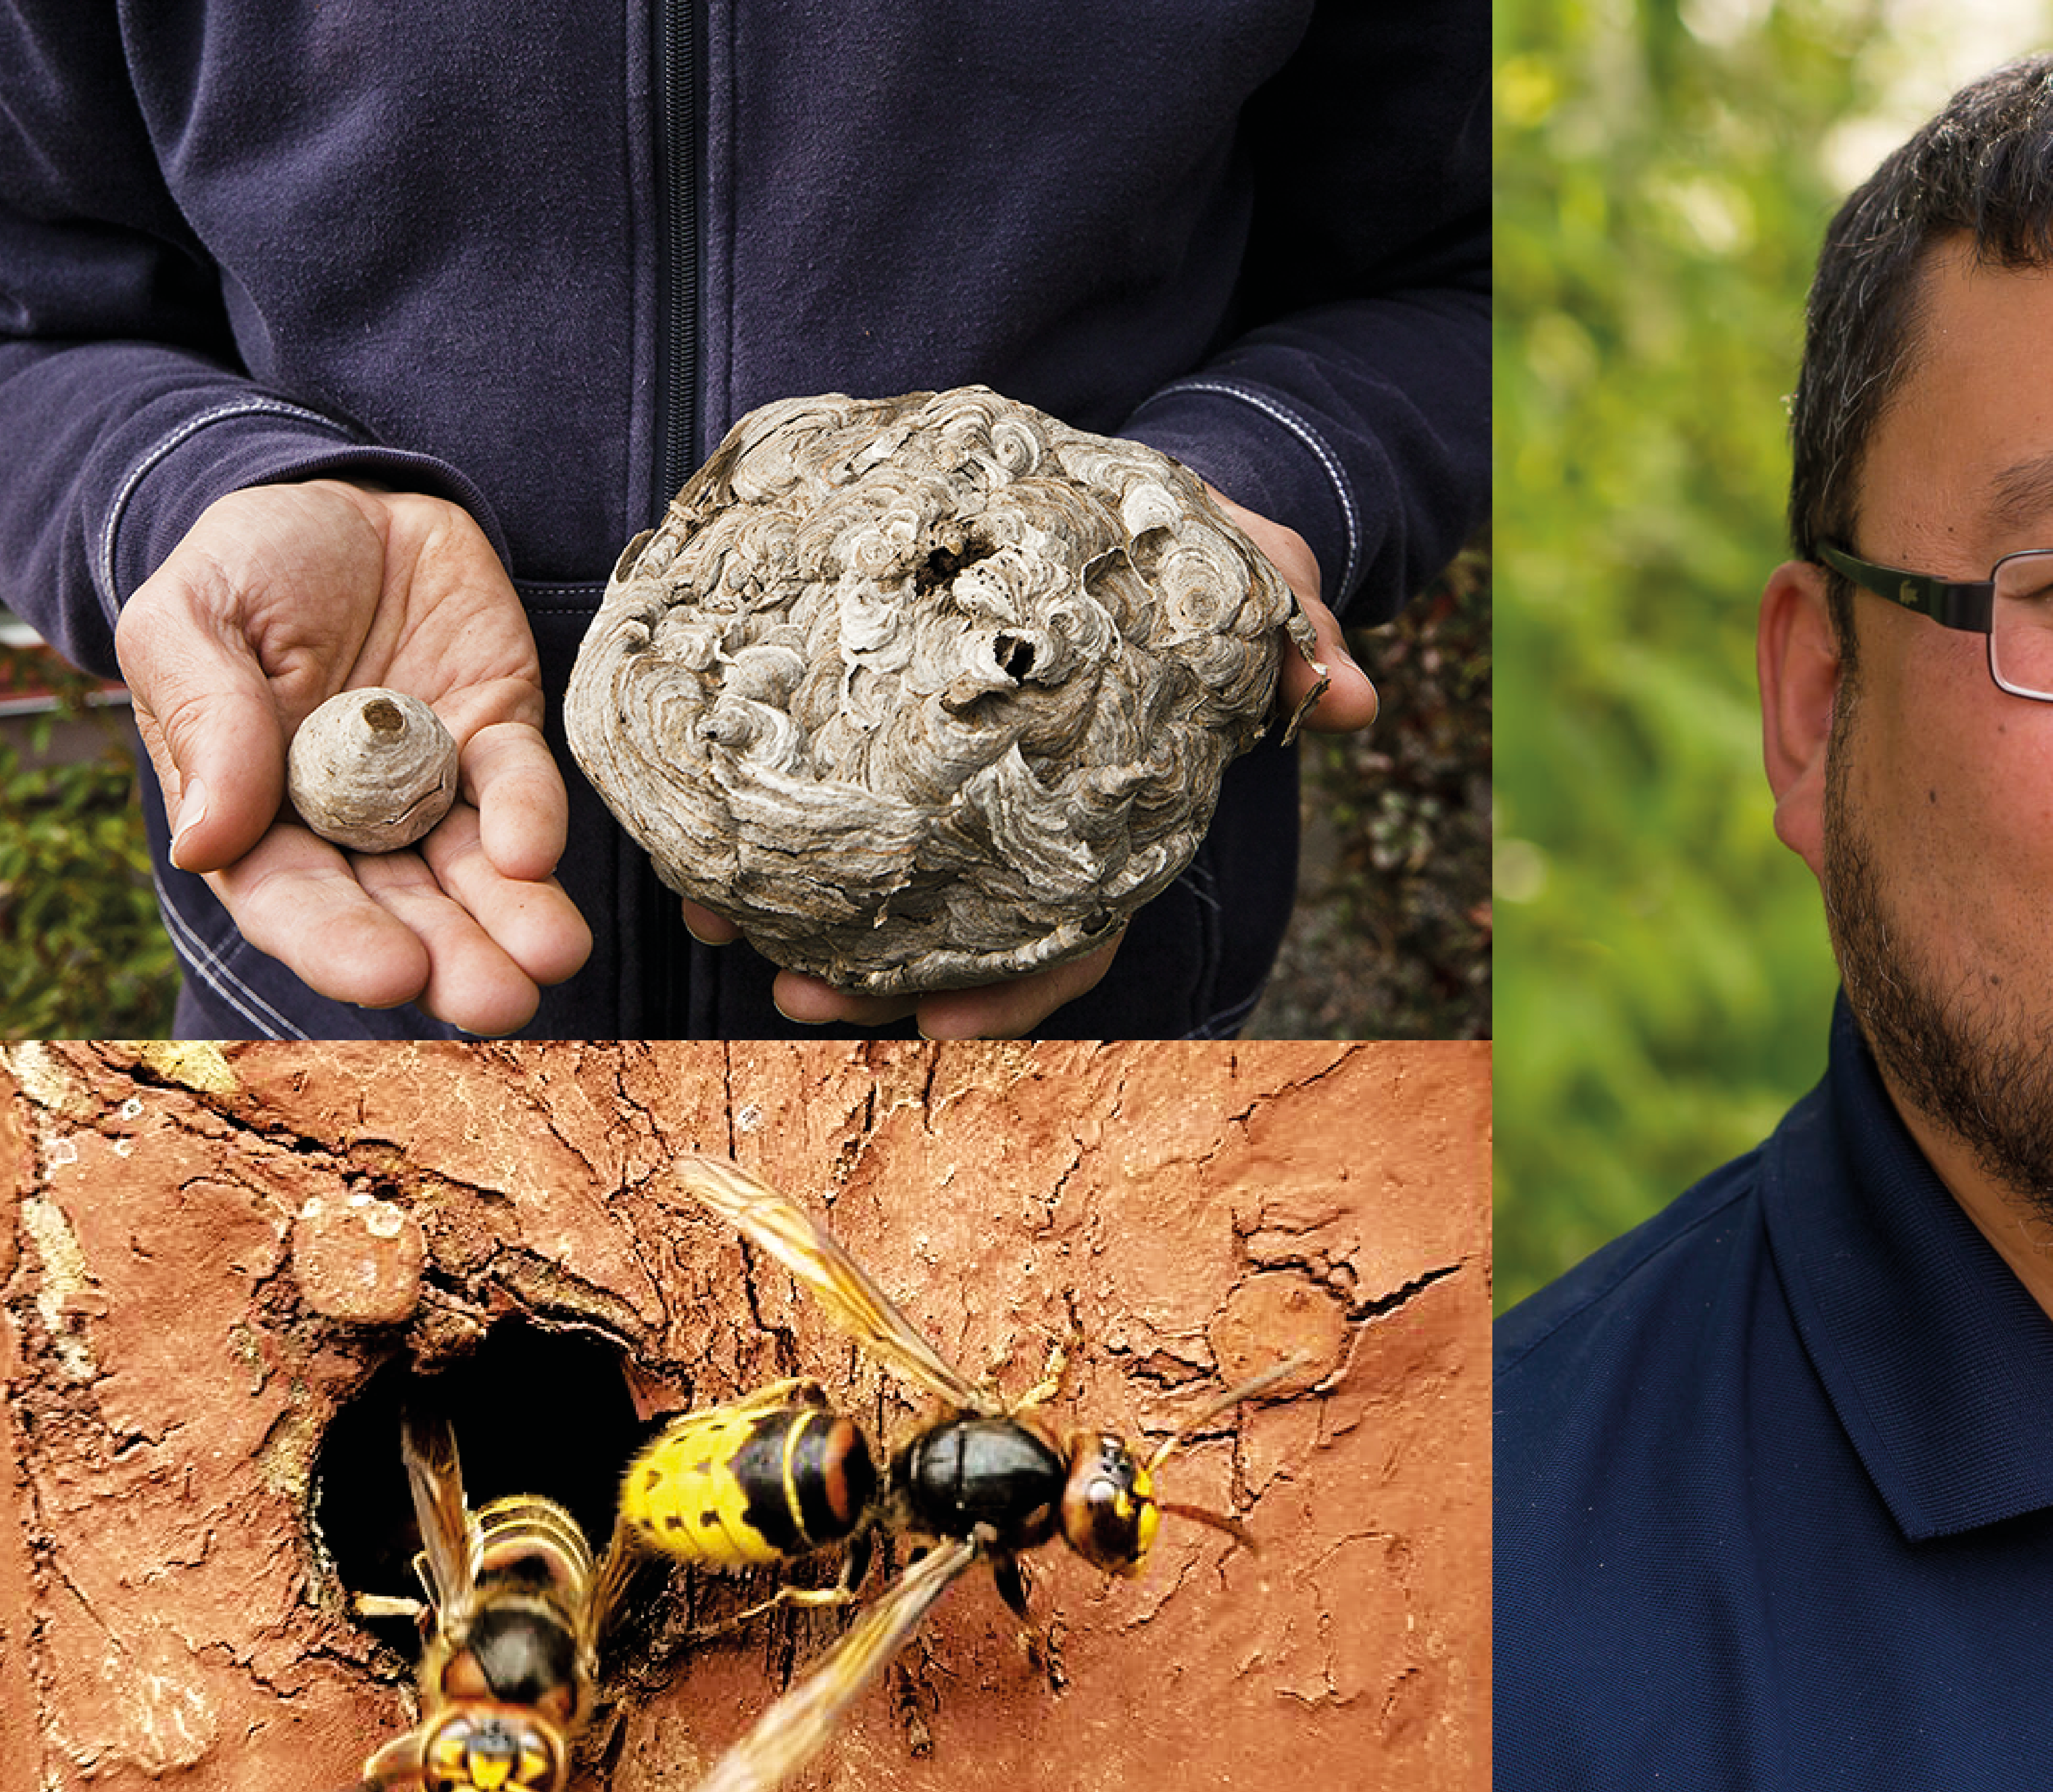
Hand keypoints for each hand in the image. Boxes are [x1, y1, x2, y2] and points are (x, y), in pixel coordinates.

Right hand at [115, 480, 590, 1031]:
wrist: (333, 497)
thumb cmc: (243, 568)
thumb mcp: (188, 620)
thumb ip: (201, 720)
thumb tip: (204, 842)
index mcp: (257, 815)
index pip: (295, 901)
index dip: (340, 944)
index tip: (388, 974)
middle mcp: (352, 821)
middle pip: (403, 910)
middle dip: (452, 959)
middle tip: (496, 1000)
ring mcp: (434, 784)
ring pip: (477, 872)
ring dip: (515, 918)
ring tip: (550, 960)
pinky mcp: (499, 733)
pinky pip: (520, 786)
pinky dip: (533, 819)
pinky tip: (536, 851)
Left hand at [694, 483, 1368, 1034]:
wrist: (1137, 504)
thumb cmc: (1199, 557)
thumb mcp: (1257, 576)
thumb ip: (1294, 635)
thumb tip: (1348, 696)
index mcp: (1112, 810)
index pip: (1074, 929)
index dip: (1016, 989)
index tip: (940, 1026)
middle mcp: (1032, 815)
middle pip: (957, 930)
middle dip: (874, 978)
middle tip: (791, 996)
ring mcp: (961, 777)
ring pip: (880, 875)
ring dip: (795, 913)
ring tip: (715, 923)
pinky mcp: (895, 720)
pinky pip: (828, 786)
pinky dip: (768, 818)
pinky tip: (704, 829)